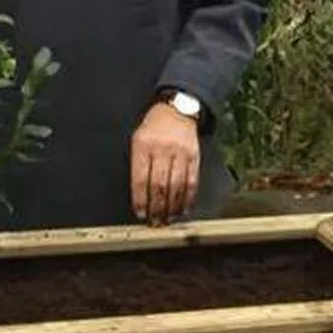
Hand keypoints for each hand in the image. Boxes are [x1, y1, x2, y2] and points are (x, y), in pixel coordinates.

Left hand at [130, 103, 200, 224]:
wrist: (176, 110)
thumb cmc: (153, 128)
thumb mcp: (137, 141)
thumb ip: (137, 165)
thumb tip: (139, 195)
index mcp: (143, 146)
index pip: (140, 179)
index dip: (140, 200)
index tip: (140, 213)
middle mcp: (162, 150)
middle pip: (159, 186)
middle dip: (156, 208)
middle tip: (155, 222)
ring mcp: (180, 153)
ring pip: (176, 186)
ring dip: (172, 207)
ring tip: (168, 219)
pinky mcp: (195, 156)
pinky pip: (192, 181)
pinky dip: (188, 198)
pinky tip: (184, 208)